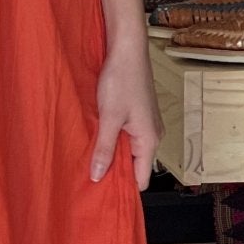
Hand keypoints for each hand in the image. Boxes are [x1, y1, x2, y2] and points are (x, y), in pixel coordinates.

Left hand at [92, 36, 160, 191]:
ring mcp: (147, 123)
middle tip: (90, 176)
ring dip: (113, 153)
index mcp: (150, 140)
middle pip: (136, 165)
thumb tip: (98, 176)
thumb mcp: (108, 118)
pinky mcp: (139, 113)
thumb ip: (104, 148)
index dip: (124, 187)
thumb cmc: (121, 80)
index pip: (142, 179)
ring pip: (131, 149)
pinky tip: (98, 136)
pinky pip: (129, 135)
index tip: (102, 193)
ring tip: (91, 156)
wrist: (127, 49)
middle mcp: (153, 134)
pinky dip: (115, 139)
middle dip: (115, 170)